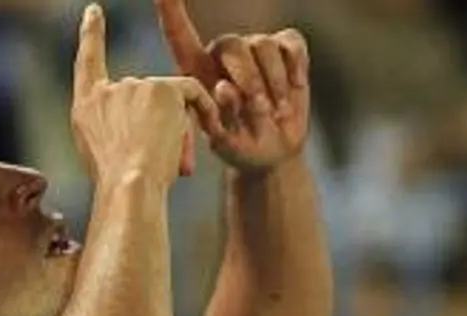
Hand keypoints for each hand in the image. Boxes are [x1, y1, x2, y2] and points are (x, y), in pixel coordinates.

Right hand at [71, 4, 221, 186]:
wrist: (131, 187)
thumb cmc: (121, 187)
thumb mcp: (104, 155)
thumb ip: (115, 128)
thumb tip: (139, 122)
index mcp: (85, 108)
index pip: (87, 62)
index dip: (91, 35)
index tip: (93, 11)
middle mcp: (107, 91)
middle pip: (144, 94)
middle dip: (159, 125)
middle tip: (164, 164)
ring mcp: (134, 86)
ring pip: (169, 100)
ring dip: (177, 129)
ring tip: (175, 164)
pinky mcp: (162, 89)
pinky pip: (191, 93)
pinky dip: (202, 110)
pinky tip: (205, 131)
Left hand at [153, 0, 310, 173]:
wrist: (271, 151)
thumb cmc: (238, 144)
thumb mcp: (222, 139)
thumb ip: (218, 116)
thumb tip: (225, 88)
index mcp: (196, 70)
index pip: (178, 35)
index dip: (170, 9)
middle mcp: (223, 52)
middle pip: (231, 44)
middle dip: (247, 79)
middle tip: (258, 109)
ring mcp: (255, 47)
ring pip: (263, 45)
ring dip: (272, 82)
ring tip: (273, 110)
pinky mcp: (285, 47)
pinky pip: (291, 44)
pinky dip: (295, 68)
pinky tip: (294, 89)